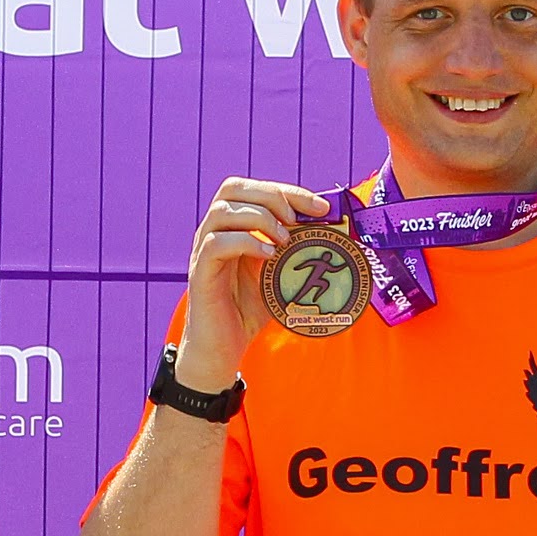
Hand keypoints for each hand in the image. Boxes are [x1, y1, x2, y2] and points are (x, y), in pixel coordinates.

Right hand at [174, 179, 328, 389]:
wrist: (222, 348)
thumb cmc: (249, 310)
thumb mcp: (278, 274)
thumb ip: (296, 251)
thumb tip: (336, 235)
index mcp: (233, 227)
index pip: (254, 189)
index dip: (289, 191)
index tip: (321, 207)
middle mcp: (214, 232)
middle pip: (233, 188)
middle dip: (272, 196)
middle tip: (295, 221)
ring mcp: (203, 251)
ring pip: (222, 211)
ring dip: (259, 218)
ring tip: (282, 240)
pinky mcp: (199, 273)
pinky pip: (215, 244)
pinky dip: (245, 242)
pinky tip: (268, 255)